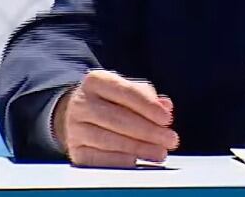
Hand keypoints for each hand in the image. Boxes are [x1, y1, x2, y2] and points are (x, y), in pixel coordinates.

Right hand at [53, 69, 178, 167]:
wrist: (77, 115)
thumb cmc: (111, 101)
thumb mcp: (127, 91)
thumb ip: (147, 97)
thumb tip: (165, 107)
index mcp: (95, 81)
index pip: (125, 92)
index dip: (147, 106)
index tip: (166, 119)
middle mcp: (81, 103)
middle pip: (117, 118)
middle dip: (148, 131)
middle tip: (170, 140)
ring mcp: (74, 128)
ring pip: (109, 140)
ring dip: (139, 149)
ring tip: (160, 153)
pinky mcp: (74, 151)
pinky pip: (98, 159)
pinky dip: (121, 162)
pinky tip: (138, 162)